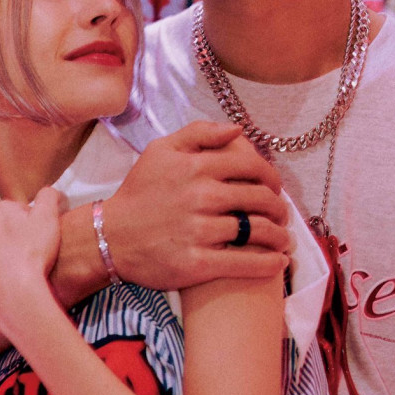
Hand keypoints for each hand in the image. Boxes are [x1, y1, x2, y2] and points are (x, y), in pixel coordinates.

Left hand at [0, 188, 62, 340]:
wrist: (15, 292)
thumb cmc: (34, 253)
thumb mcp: (50, 218)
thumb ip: (49, 197)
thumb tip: (48, 192)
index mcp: (4, 209)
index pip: (20, 210)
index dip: (32, 223)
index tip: (38, 238)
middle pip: (2, 224)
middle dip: (13, 234)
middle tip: (28, 252)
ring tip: (13, 265)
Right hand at [102, 121, 290, 290]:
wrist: (110, 237)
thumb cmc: (138, 193)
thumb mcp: (160, 150)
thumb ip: (199, 133)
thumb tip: (238, 129)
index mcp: (196, 167)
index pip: (252, 167)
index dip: (271, 178)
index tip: (275, 188)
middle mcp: (201, 196)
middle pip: (259, 199)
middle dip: (278, 207)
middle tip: (282, 215)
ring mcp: (200, 231)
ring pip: (257, 231)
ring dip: (279, 236)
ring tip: (283, 239)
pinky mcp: (197, 264)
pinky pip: (244, 263)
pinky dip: (268, 264)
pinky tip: (278, 262)